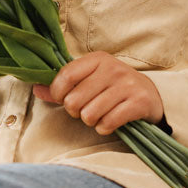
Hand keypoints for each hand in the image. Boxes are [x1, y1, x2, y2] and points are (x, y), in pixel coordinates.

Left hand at [33, 51, 162, 134]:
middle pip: (75, 100)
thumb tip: (35, 89)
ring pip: (90, 114)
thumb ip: (62, 85)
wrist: (151, 94)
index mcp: (98, 59)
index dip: (57, 93)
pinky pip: (108, 123)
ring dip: (91, 121)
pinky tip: (109, 122)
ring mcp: (127, 85)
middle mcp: (112, 69)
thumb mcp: (89, 79)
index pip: (66, 76)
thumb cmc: (112, 86)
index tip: (61, 100)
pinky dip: (104, 128)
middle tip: (85, 110)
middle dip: (75, 111)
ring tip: (98, 116)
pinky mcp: (139, 103)